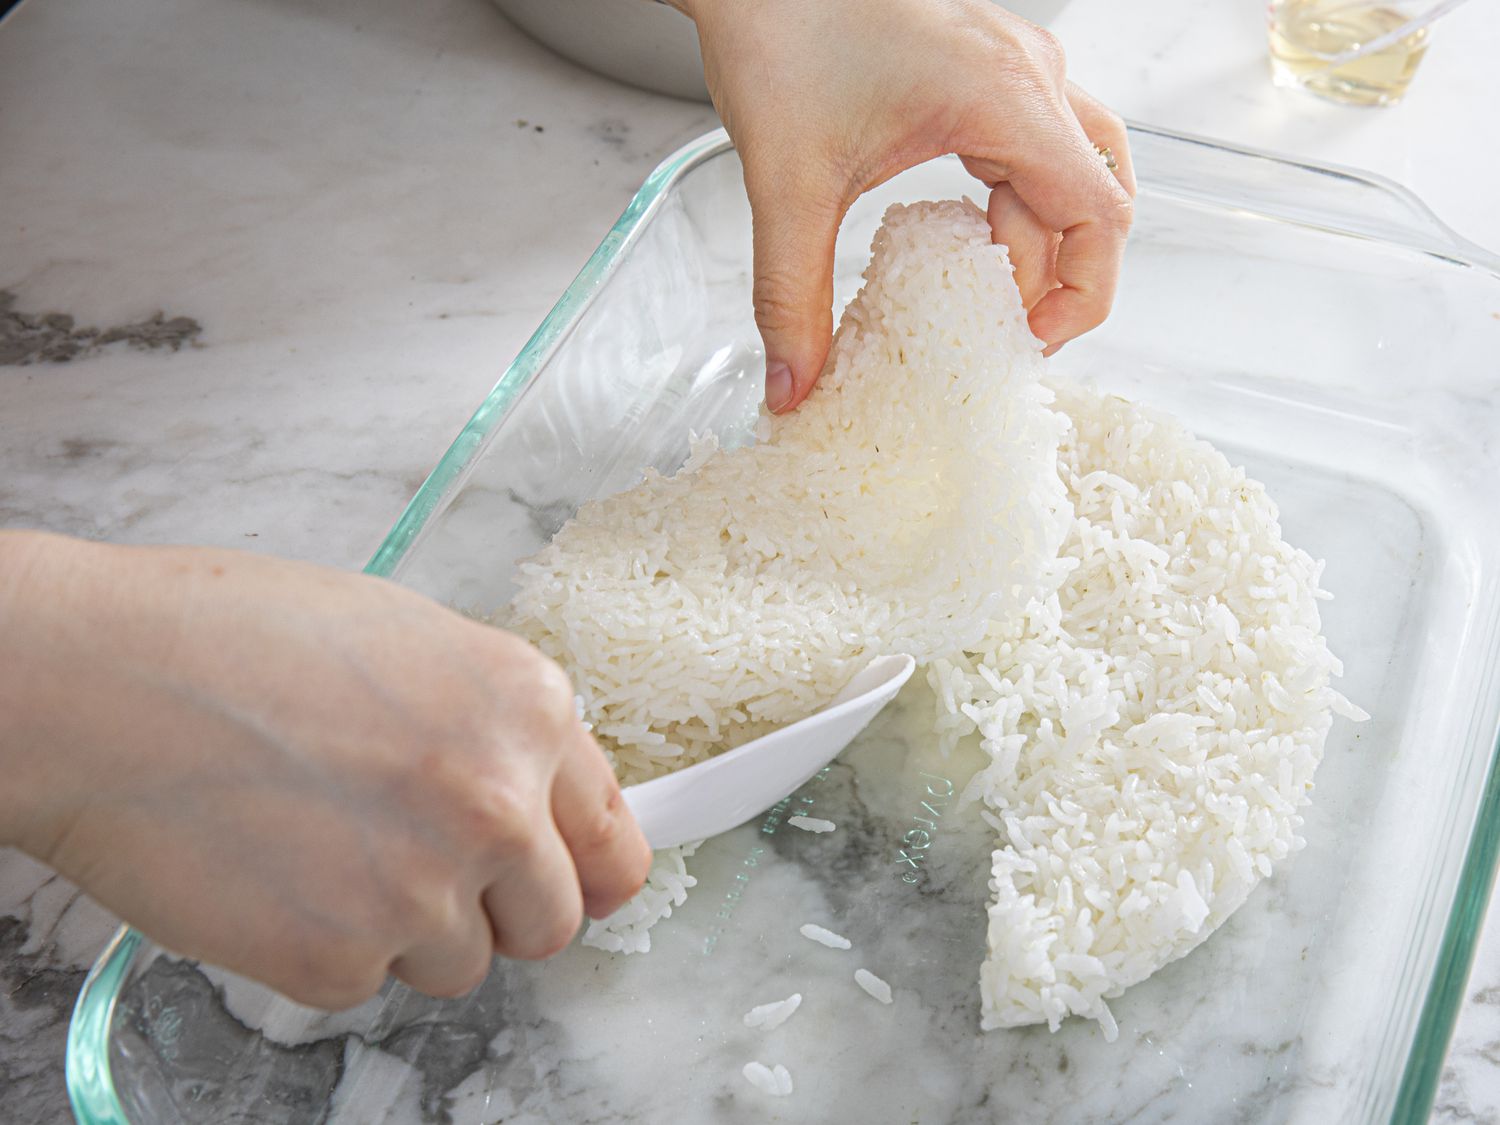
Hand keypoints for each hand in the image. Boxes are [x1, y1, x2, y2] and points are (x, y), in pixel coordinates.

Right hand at [0, 532, 649, 1008]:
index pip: (615, 845)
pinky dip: (323, 947)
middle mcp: (497, 803)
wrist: (102, 681)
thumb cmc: (233, 639)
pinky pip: (364, 984)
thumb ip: (494, 728)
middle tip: (420, 868)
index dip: (585, 871)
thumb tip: (537, 801)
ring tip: (324, 847)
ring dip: (406, 928)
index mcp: (527, 710)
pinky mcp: (339, 958)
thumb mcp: (411, 644)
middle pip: (552, 922)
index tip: (567, 884)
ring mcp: (423, 889)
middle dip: (496, 909)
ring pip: (459, 963)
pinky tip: (274, 872)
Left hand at [676, 0, 1135, 411]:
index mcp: (1007, 98)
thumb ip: (791, 297)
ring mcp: (1011, 67)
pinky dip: (1008, 203)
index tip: (1030, 343)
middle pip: (1095, 196)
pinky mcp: (982, 69)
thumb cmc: (780, 30)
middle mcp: (1028, 76)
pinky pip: (1030, 146)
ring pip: (1068, 171)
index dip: (1082, 294)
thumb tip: (792, 386)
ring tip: (979, 296)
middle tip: (1002, 334)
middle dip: (1055, 277)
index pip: (1101, 213)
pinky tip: (956, 239)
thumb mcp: (787, 185)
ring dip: (1032, 241)